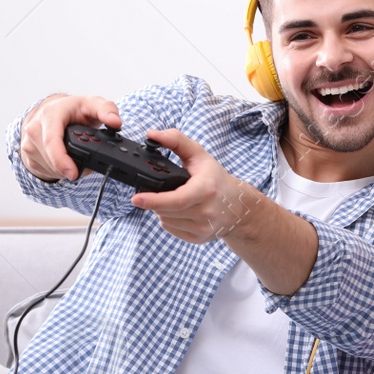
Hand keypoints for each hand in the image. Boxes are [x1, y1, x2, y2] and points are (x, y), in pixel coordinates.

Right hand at [19, 94, 122, 181]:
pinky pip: (44, 170)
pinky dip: (57, 171)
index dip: (62, 160)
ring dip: (64, 170)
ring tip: (75, 159)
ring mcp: (28, 142)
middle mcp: (35, 127)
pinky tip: (64, 161)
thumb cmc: (72, 110)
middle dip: (69, 167)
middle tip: (84, 167)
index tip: (74, 173)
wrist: (52, 111)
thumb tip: (115, 122)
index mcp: (50, 114)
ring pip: (48, 167)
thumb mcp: (92, 104)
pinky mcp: (27, 154)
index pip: (51, 140)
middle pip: (50, 158)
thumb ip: (107, 110)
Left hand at [129, 129, 261, 243]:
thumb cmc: (215, 178)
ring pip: (166, 220)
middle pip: (165, 210)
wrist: (237, 205)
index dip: (154, 200)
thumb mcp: (199, 154)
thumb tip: (152, 134)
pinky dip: (169, 219)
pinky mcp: (198, 239)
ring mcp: (203, 228)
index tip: (136, 198)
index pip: (176, 200)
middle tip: (161, 189)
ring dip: (162, 210)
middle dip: (156, 200)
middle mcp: (206, 212)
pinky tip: (179, 210)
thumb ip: (176, 140)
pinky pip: (171, 229)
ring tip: (174, 198)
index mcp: (206, 190)